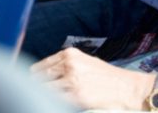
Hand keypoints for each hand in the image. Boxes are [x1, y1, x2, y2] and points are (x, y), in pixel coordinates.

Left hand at [32, 48, 149, 110]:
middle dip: (35, 87)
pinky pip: (54, 100)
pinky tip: (51, 103)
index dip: (34, 76)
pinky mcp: (76, 96)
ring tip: (42, 99)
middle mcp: (69, 64)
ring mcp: (72, 80)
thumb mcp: (85, 62)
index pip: (41, 66)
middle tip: (33, 94)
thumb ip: (65, 64)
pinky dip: (50, 102)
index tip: (31, 83)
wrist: (126, 88)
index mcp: (70, 54)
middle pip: (39, 78)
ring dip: (42, 96)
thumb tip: (43, 74)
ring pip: (44, 90)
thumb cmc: (106, 77)